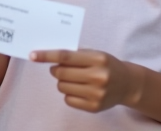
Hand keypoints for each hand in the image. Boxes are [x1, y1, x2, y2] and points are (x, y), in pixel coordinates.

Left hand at [30, 49, 144, 112]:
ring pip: (62, 87)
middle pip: (61, 73)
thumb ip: (75, 55)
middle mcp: (98, 77)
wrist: (127, 84)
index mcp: (98, 59)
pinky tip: (79, 89)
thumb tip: (50, 57)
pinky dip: (69, 93)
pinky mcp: (94, 107)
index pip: (65, 56)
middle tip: (58, 68)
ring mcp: (96, 94)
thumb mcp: (95, 54)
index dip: (47, 55)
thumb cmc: (107, 65)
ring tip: (74, 79)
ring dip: (62, 82)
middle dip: (55, 70)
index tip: (33, 55)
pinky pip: (68, 100)